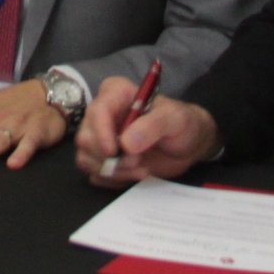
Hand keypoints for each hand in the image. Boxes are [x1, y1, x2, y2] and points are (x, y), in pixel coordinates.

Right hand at [75, 76, 219, 187]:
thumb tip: (126, 143)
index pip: (97, 111)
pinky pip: (95, 174)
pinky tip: (133, 174)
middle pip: (85, 139)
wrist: (188, 145)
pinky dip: (113, 179)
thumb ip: (152, 126)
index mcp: (116, 94)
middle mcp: (102, 115)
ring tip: (140, 169)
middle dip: (110, 158)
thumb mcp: (174, 119)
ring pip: (86, 159)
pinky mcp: (102, 159)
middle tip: (137, 162)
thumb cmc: (182, 124)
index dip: (101, 133)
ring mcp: (100, 138)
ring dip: (113, 171)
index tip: (114, 151)